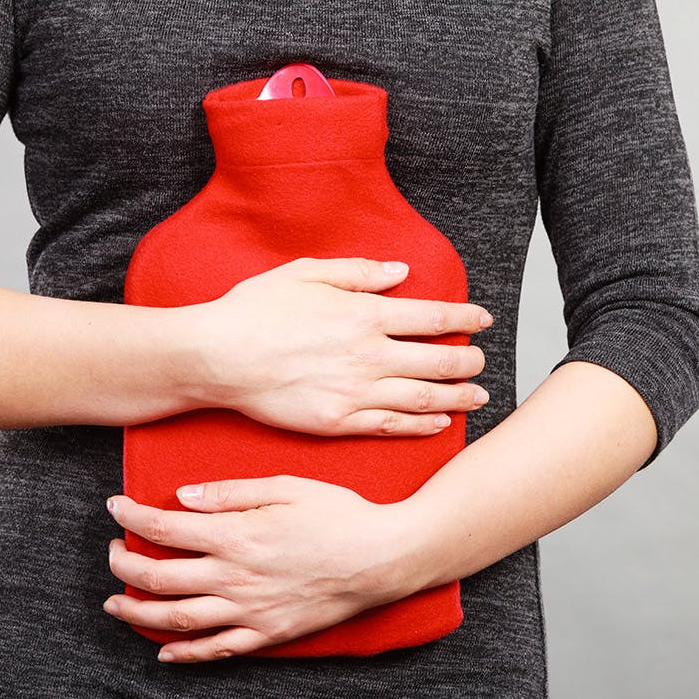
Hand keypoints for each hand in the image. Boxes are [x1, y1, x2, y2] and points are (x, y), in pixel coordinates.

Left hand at [102, 475, 417, 662]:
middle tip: (112, 552)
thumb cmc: (339, 514)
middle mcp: (235, 577)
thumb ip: (229, 493)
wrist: (384, 557)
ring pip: (178, 619)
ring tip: (115, 605)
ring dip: (139, 614)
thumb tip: (181, 497)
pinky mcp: (269, 633)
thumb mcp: (285, 487)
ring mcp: (250, 610)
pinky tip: (165, 653)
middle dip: (125, 565)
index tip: (115, 507)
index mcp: (236, 536)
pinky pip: (218, 650)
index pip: (164, 529)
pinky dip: (186, 654)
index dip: (132, 518)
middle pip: (160, 578)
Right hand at [187, 256, 491, 435]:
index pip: (432, 316)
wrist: (217, 357)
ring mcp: (356, 392)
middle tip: (481, 361)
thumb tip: (400, 272)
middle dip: (467, 361)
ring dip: (457, 396)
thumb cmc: (254, 311)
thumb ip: (358, 273)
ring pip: (423, 397)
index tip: (481, 320)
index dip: (463, 318)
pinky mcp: (338, 422)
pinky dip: (422, 425)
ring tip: (477, 396)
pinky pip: (392, 425)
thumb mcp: (305, 274)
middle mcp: (369, 355)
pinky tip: (440, 423)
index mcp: (364, 315)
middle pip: (437, 360)